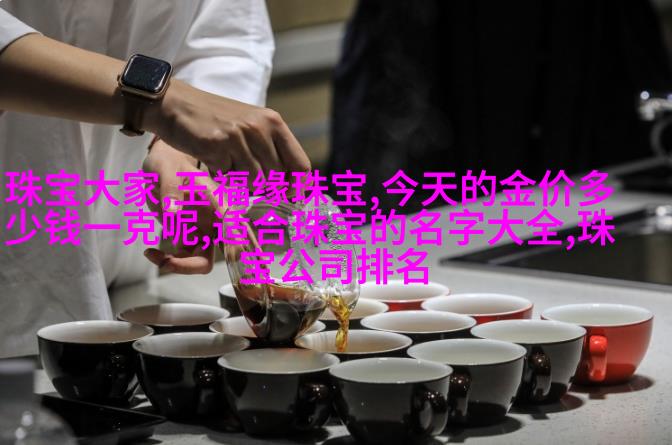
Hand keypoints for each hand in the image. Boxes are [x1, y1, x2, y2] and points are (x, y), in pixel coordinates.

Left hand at [141, 139, 222, 273]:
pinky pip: (184, 258)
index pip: (233, 224)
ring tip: (154, 255)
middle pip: (227, 249)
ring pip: (203, 260)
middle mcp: (216, 220)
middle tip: (173, 263)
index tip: (234, 257)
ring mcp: (204, 231)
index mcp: (218, 201)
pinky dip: (168, 260)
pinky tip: (150, 252)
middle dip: (206, 265)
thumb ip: (171, 191)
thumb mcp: (167, 172)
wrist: (161, 166)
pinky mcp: (191, 237)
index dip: (237, 242)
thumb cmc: (168, 163)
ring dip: (181, 266)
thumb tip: (173, 213)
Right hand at [145, 80, 310, 183]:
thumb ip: (271, 150)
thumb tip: (290, 186)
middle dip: (263, 187)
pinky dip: (222, 177)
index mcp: (274, 122)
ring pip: (253, 181)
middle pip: (277, 178)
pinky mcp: (217, 146)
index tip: (290, 197)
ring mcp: (239, 136)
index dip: (298, 187)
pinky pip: (229, 178)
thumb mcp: (251, 126)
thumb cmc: (215, 119)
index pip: (301, 165)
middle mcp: (260, 128)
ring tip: (226, 164)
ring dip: (240, 182)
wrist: (175, 103)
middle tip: (245, 178)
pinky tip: (212, 161)